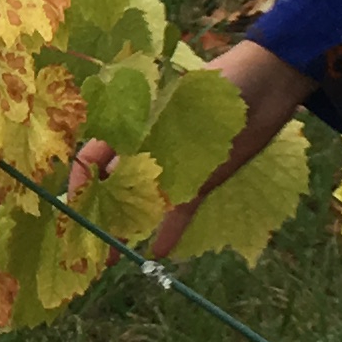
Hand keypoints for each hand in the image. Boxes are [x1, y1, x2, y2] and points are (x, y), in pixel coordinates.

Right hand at [74, 38, 316, 254]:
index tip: (75, 205)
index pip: (94, 155)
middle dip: (99, 213)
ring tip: (112, 257)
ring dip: (127, 228)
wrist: (266, 86)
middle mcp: (148, 150)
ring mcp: (174, 168)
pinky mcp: (201, 181)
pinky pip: (179, 211)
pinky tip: (158, 251)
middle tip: (87, 243)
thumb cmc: (216, 84)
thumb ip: (144, 133)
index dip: (81, 180)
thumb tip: (111, 162)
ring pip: (142, 203)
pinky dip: (168, 230)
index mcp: (134, 125)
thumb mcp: (173, 104)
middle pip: (114, 185)